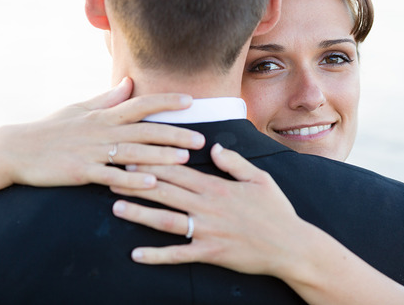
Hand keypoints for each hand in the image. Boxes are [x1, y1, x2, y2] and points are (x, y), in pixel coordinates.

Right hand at [0, 77, 205, 188]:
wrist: (16, 149)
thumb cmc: (51, 128)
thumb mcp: (80, 108)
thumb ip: (108, 98)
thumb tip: (129, 82)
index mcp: (104, 116)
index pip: (140, 104)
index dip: (166, 101)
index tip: (191, 100)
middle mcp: (102, 131)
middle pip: (145, 131)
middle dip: (175, 134)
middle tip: (201, 139)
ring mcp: (92, 152)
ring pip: (133, 153)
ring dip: (160, 156)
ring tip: (185, 159)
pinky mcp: (81, 172)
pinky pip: (111, 176)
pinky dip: (131, 179)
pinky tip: (151, 183)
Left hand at [111, 143, 305, 277]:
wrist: (290, 246)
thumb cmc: (276, 211)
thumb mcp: (259, 179)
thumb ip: (234, 162)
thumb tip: (214, 147)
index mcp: (217, 187)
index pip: (178, 171)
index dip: (152, 163)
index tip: (132, 156)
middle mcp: (207, 207)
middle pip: (166, 191)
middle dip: (137, 183)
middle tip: (112, 176)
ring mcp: (207, 231)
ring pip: (166, 220)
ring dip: (139, 213)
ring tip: (116, 207)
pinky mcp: (209, 253)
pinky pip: (178, 255)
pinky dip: (156, 255)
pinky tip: (136, 254)